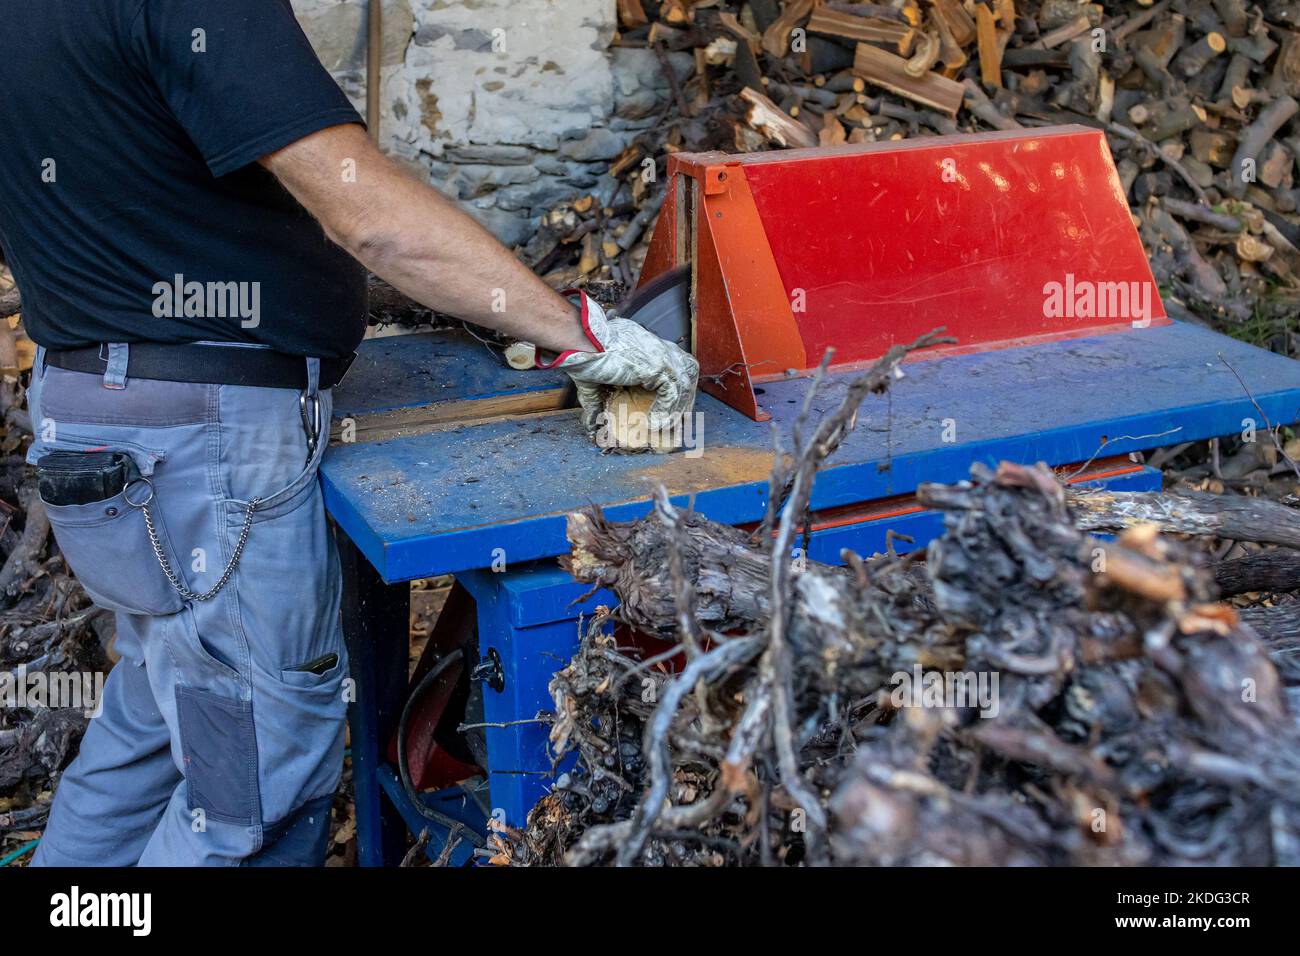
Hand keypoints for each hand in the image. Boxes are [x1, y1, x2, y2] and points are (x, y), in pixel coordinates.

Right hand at [540, 291, 698, 438]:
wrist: (581, 342)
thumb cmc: (585, 356)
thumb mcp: (596, 384)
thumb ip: (599, 404)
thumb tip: (591, 427)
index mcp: (650, 348)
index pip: (676, 369)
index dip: (676, 393)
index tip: (669, 413)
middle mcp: (660, 349)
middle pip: (687, 375)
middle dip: (683, 401)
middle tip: (673, 424)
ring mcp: (662, 356)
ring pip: (684, 386)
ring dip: (677, 409)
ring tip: (664, 427)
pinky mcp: (658, 365)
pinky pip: (673, 393)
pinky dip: (667, 411)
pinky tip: (654, 423)